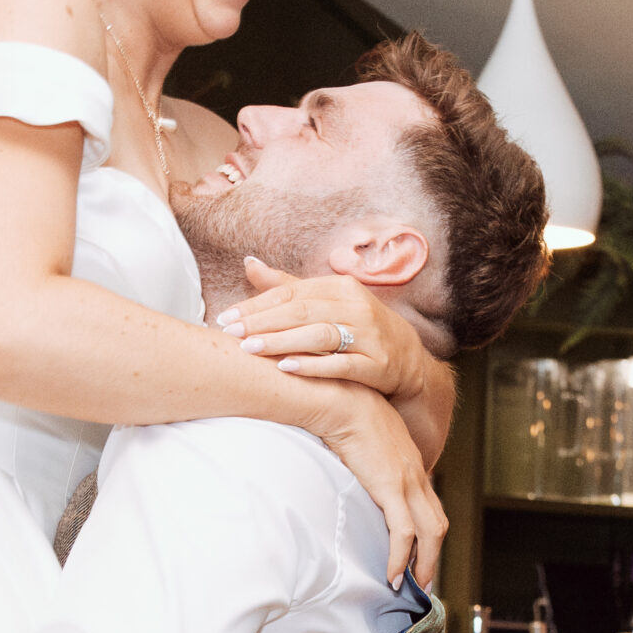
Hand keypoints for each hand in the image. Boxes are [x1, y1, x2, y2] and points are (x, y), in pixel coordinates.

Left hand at [217, 261, 427, 403]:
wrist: (407, 359)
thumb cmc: (356, 327)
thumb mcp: (326, 302)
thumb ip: (287, 286)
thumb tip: (249, 263)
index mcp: (339, 287)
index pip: (290, 292)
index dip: (256, 304)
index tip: (226, 318)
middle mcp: (354, 307)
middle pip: (301, 311)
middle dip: (262, 322)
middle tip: (230, 333)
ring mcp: (367, 336)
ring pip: (319, 335)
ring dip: (282, 341)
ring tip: (250, 349)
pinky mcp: (375, 364)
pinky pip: (341, 365)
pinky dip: (313, 366)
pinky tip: (287, 369)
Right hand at [285, 381, 447, 587]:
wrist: (339, 399)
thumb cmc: (342, 413)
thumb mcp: (359, 441)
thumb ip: (363, 461)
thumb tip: (350, 474)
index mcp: (410, 463)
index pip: (429, 505)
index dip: (427, 534)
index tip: (417, 554)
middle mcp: (416, 473)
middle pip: (438, 523)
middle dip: (433, 556)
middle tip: (422, 580)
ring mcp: (407, 480)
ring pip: (430, 533)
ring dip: (424, 563)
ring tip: (411, 584)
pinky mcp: (391, 487)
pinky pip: (404, 533)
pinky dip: (401, 558)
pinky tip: (393, 575)